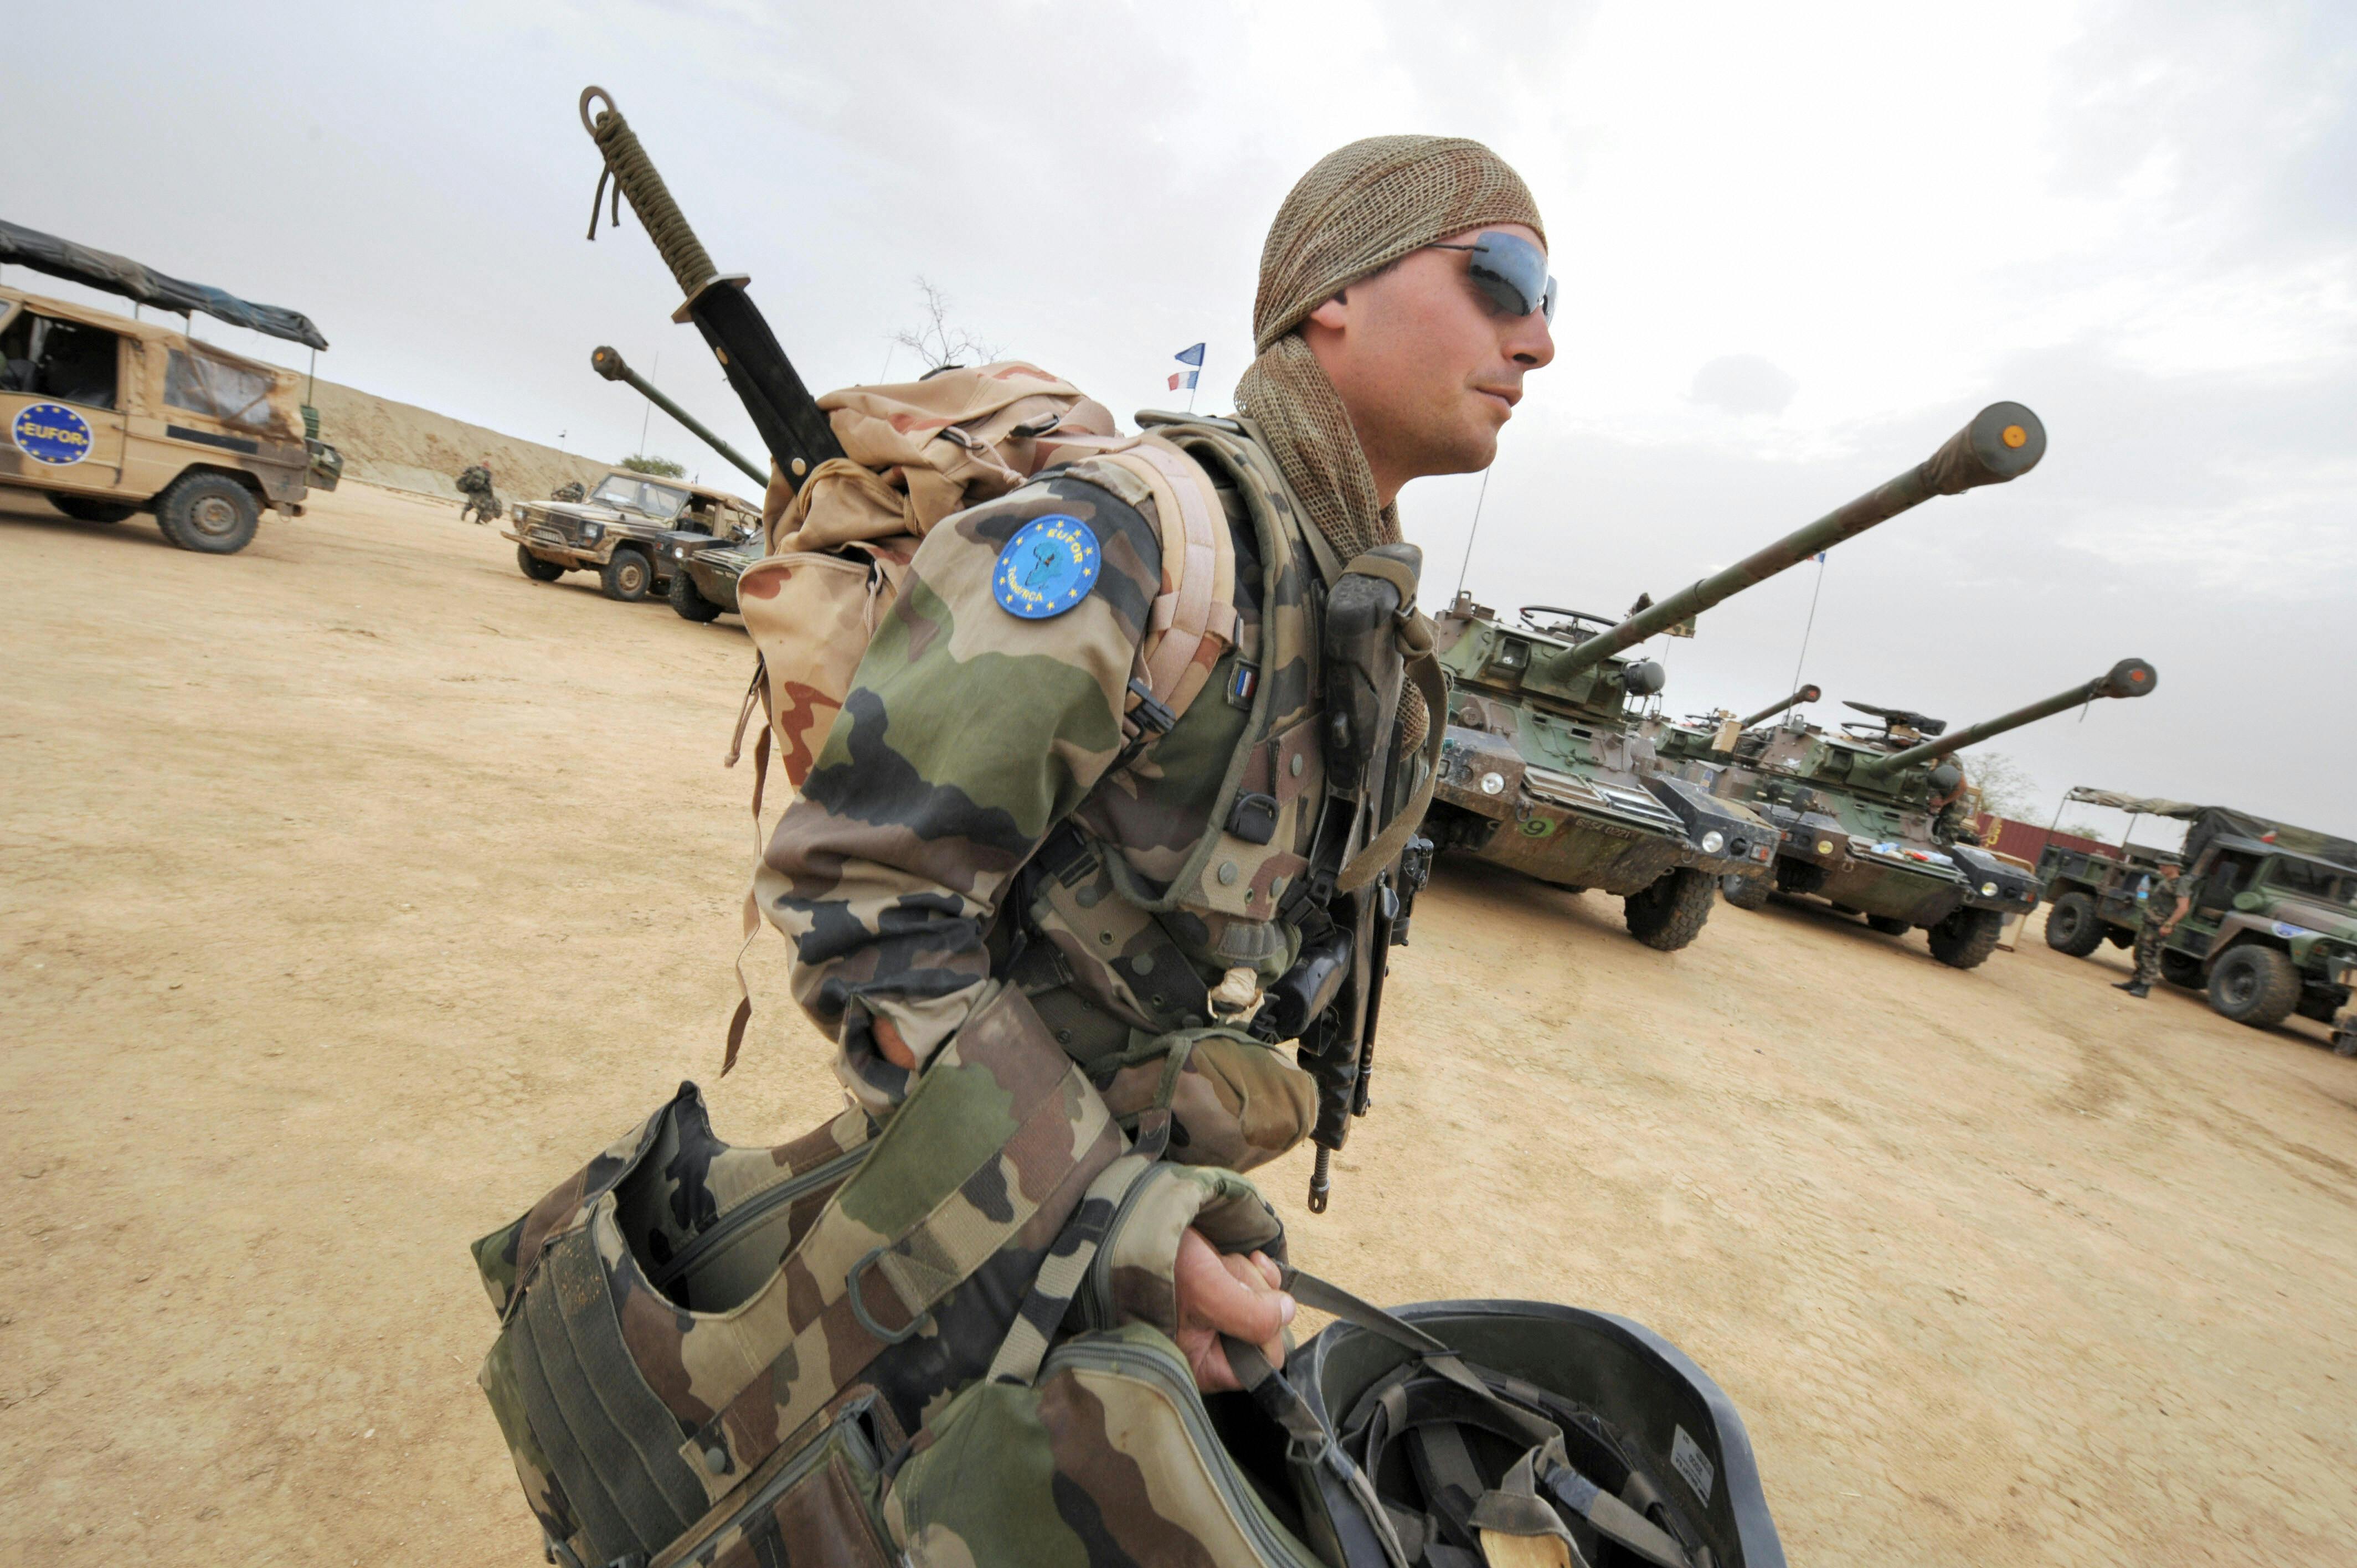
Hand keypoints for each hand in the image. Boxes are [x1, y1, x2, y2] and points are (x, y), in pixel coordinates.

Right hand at [1172, 1228, 1293, 1392]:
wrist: (1136, 1230)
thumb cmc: (1161, 1266)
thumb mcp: (1208, 1293)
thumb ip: (1253, 1316)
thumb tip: (1288, 1312)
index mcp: (1204, 1365)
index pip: (1261, 1365)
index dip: (1265, 1333)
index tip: (1247, 1306)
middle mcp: (1213, 1346)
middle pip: (1267, 1328)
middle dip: (1252, 1293)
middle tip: (1221, 1277)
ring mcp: (1219, 1318)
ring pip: (1263, 1301)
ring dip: (1244, 1274)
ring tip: (1211, 1265)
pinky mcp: (1222, 1292)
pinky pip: (1258, 1284)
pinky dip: (1248, 1265)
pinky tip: (1226, 1257)